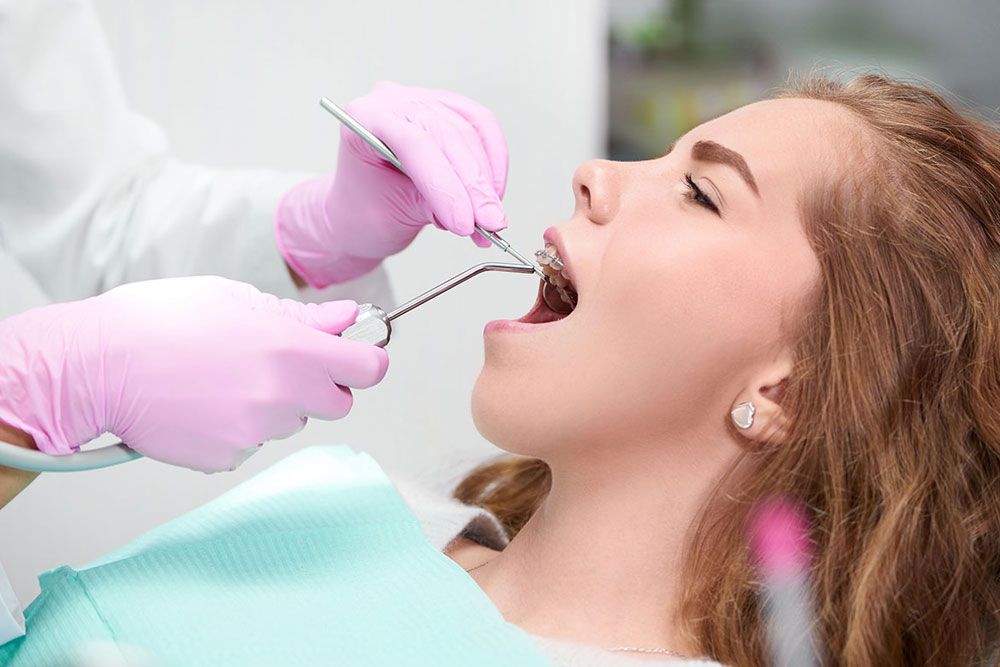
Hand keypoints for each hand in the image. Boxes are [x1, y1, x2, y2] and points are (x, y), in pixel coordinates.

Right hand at [0, 277, 387, 472]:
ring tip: (222, 378)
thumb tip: (347, 319)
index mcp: (291, 349)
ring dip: (274, 405)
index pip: (368, 369)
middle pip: (338, 403)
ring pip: (289, 422)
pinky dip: (236, 427)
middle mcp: (282, 395)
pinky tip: (202, 403)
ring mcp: (255, 431)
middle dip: (321, 386)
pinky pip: (251, 443)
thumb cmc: (157, 321)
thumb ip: (302, 316)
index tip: (359, 357)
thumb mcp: (236, 299)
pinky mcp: (226, 457)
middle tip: (279, 365)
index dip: (367, 361)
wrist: (95, 365)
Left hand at [276, 80, 508, 288]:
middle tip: (490, 223)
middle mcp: (393, 101)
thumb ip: (433, 208)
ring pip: (470, 132)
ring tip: (489, 218)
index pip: (414, 144)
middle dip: (473, 186)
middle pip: (447, 135)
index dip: (445, 186)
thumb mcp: (392, 214)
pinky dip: (493, 162)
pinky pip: (483, 128)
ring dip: (485, 180)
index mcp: (363, 118)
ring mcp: (423, 101)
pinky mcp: (449, 110)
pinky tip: (494, 192)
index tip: (465, 222)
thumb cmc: (363, 209)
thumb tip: (475, 217)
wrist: (361, 209)